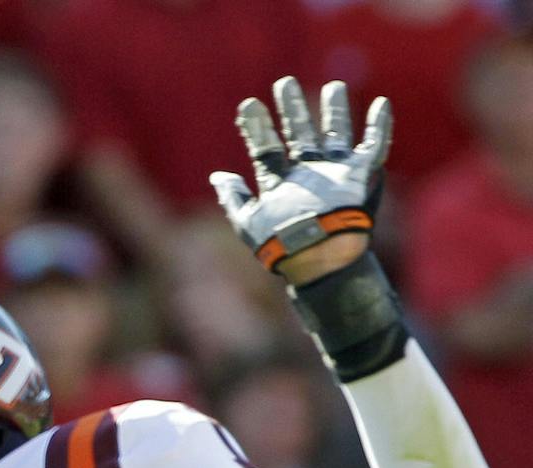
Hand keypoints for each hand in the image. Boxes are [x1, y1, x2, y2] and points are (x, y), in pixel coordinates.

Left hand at [213, 76, 389, 285]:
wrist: (315, 254)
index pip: (266, 148)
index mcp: (279, 182)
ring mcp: (333, 173)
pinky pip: (374, 145)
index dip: (256, 127)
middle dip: (292, 109)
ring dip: (334, 110)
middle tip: (284, 82)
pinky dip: (379, 126)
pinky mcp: (359, 175)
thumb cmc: (278, 243)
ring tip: (334, 86)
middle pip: (298, 133)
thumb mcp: (246, 221)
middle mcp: (306, 174)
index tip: (247, 104)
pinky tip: (381, 104)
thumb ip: (232, 198)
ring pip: (335, 133)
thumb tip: (217, 175)